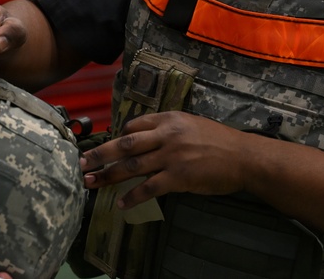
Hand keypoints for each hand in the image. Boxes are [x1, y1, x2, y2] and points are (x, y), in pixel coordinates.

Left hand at [80, 111, 250, 208]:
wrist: (243, 156)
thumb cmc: (218, 140)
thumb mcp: (191, 124)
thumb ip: (168, 129)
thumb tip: (145, 137)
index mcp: (168, 119)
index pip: (133, 126)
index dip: (116, 137)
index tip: (104, 147)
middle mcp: (166, 135)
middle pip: (124, 144)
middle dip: (99, 154)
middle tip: (80, 164)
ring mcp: (171, 156)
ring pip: (131, 166)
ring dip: (108, 176)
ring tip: (91, 184)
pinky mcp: (178, 177)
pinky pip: (149, 188)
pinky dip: (133, 197)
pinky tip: (122, 204)